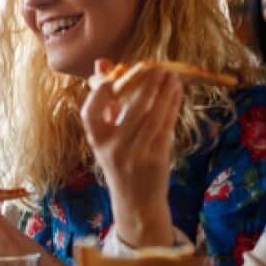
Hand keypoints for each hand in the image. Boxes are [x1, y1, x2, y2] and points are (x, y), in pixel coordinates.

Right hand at [81, 58, 181, 248]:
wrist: (136, 201)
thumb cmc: (120, 161)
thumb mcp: (107, 136)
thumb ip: (106, 101)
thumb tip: (103, 64)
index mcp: (97, 141)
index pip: (90, 114)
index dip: (98, 94)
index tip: (111, 79)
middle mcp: (113, 149)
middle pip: (132, 110)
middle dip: (147, 85)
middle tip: (157, 66)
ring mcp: (135, 155)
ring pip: (153, 116)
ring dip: (164, 92)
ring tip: (171, 75)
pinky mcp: (156, 159)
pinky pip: (165, 126)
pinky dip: (171, 106)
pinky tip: (176, 92)